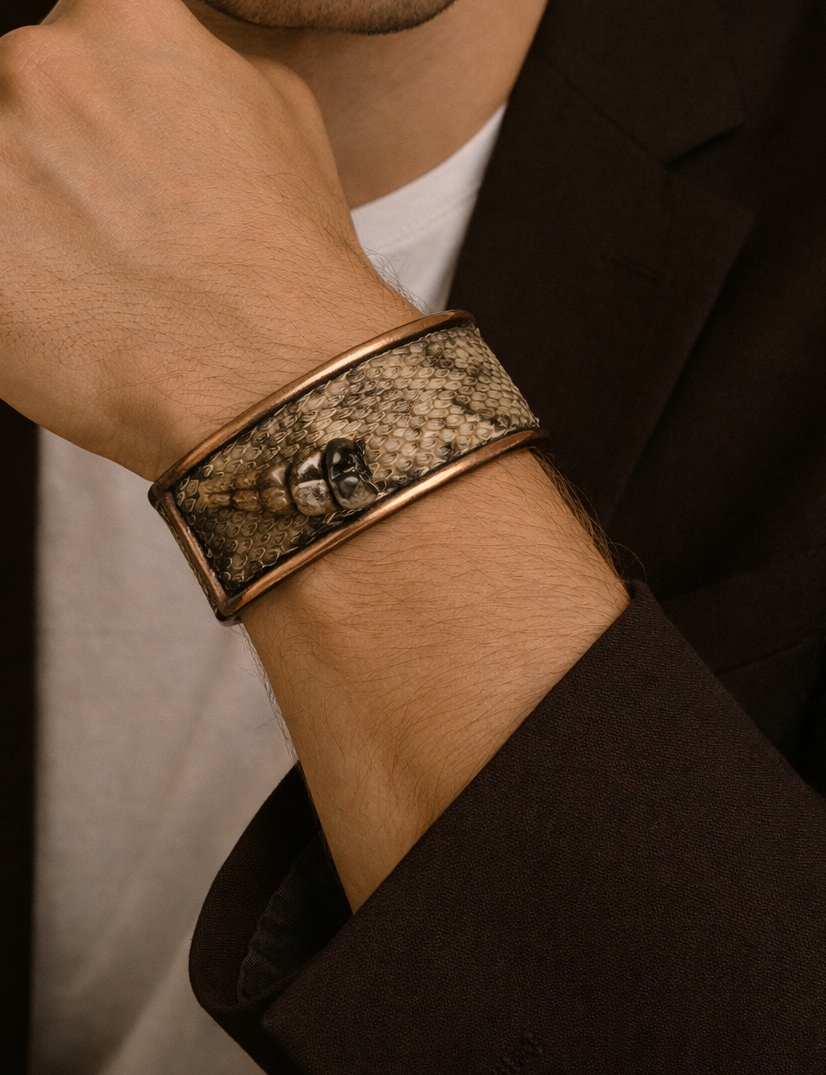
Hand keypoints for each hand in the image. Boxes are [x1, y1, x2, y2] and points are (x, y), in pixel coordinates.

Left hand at [0, 0, 414, 476]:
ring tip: (89, 280)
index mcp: (121, 16)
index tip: (100, 151)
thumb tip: (172, 66)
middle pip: (18, 101)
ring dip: (25, 220)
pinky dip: (11, 282)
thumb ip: (204, 64)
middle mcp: (38, 65)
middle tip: (107, 232)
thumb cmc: (287, 266)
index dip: (89, 108)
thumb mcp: (281, 113)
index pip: (73, 44)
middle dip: (53, 163)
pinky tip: (58, 310)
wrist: (270, 379)